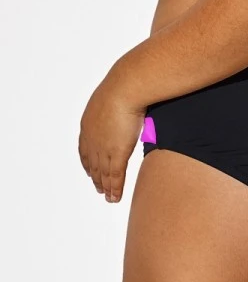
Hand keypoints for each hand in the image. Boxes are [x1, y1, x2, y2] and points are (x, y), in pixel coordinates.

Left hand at [78, 75, 145, 203]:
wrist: (127, 87)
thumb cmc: (125, 84)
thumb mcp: (116, 94)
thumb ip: (118, 101)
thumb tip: (128, 97)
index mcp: (88, 123)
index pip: (85, 148)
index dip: (88, 161)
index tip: (91, 170)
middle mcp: (92, 138)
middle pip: (92, 163)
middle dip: (96, 176)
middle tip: (99, 187)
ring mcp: (103, 147)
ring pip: (103, 173)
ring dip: (105, 186)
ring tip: (108, 197)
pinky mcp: (116, 154)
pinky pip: (115, 177)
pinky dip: (115, 189)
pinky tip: (115, 198)